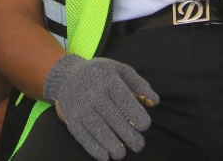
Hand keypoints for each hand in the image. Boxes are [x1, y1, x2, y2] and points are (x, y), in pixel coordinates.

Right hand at [43, 54, 157, 160]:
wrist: (67, 75)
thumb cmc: (101, 75)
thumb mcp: (120, 70)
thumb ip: (139, 84)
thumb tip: (155, 101)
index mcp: (107, 79)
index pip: (124, 98)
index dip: (136, 114)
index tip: (144, 126)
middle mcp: (92, 92)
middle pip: (112, 116)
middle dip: (127, 134)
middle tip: (139, 146)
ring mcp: (80, 105)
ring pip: (96, 127)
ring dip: (110, 144)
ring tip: (121, 154)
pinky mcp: (71, 117)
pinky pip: (81, 134)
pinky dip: (93, 148)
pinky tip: (104, 156)